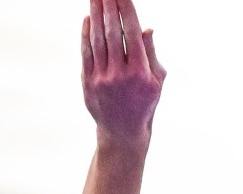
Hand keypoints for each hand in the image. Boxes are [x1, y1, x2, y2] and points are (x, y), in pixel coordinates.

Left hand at [82, 0, 166, 142]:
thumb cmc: (144, 103)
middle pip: (112, 32)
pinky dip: (86, 35)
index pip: (131, 33)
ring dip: (96, 16)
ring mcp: (102, 78)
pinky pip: (86, 53)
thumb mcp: (156, 81)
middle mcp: (119, 74)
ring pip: (97, 40)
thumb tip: (146, 28)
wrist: (123, 132)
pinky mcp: (88, 82)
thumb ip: (151, 54)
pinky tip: (88, 19)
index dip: (126, 11)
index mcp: (140, 72)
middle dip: (109, 8)